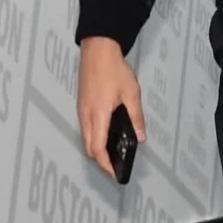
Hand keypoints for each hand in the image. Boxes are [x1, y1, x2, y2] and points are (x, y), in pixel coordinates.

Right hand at [77, 36, 146, 178]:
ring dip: (97, 148)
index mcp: (98, 115)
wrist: (97, 49)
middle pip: (89, 147)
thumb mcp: (131, 93)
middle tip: (115, 165)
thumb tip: (140, 137)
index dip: (105, 163)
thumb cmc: (114, 69)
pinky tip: (106, 134)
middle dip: (100, 160)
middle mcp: (86, 115)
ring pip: (86, 138)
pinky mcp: (82, 104)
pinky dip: (94, 137)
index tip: (114, 173)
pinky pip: (86, 128)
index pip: (97, 148)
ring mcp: (81, 110)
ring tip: (113, 152)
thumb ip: (136, 117)